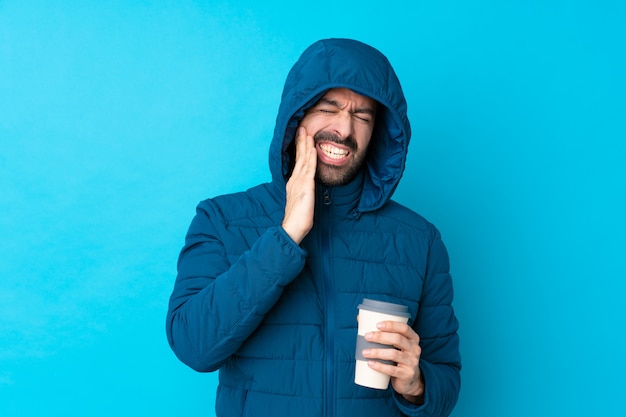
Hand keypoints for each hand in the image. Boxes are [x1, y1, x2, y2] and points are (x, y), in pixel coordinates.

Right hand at [282, 127, 316, 243]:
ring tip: (307, 132)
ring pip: (304, 159)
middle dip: (300, 142)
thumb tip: (307, 187)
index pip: (298, 162)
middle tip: (302, 128)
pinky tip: (313, 147)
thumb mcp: (300, 200)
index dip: (300, 149)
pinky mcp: (306, 185)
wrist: (293, 227)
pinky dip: (311, 156)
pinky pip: (309, 168)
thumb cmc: (298, 218)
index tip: (301, 137)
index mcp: (294, 182)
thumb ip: (303, 192)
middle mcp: (295, 179)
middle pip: (299, 157)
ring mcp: (300, 181)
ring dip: (306, 145)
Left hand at [362, 321, 424, 403]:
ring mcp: (412, 362)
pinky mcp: (407, 374)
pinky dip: (380, 366)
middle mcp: (415, 348)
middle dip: (380, 337)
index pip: (404, 328)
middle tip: (367, 336)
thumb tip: (359, 318)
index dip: (391, 325)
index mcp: (413, 338)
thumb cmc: (397, 356)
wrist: (408, 379)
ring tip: (364, 352)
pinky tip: (370, 364)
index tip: (377, 325)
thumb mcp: (395, 344)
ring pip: (394, 354)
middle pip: (398, 339)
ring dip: (377, 352)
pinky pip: (393, 370)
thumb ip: (381, 332)